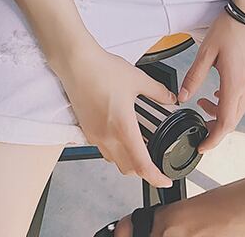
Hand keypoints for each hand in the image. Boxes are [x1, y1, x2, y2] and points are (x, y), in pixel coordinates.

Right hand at [52, 42, 176, 188]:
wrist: (76, 63)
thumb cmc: (101, 70)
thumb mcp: (137, 78)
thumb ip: (156, 91)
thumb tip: (169, 97)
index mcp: (122, 127)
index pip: (141, 165)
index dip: (155, 177)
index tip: (165, 180)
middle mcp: (107, 136)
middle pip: (128, 169)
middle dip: (143, 171)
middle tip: (155, 162)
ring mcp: (94, 135)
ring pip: (113, 161)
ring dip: (127, 161)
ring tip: (139, 147)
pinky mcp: (86, 129)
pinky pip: (102, 149)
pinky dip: (114, 150)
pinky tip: (120, 134)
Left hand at [178, 9, 244, 152]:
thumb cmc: (230, 29)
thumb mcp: (206, 52)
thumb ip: (194, 76)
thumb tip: (183, 97)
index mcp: (235, 86)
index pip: (225, 124)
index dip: (213, 139)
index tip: (202, 146)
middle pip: (233, 121)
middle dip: (216, 128)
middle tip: (199, 125)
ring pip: (239, 110)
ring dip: (222, 113)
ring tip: (204, 102)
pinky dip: (231, 103)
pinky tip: (219, 92)